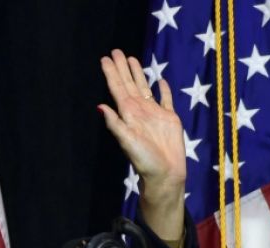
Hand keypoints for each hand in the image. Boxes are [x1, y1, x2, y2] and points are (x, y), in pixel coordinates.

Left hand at [98, 49, 185, 240]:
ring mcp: (154, 114)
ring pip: (145, 88)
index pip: (117, 89)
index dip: (111, 74)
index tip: (105, 58)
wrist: (165, 174)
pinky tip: (159, 80)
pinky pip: (166, 100)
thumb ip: (115, 124)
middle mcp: (139, 111)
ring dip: (138, 74)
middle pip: (129, 84)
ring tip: (132, 59)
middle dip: (122, 68)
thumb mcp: (127, 141)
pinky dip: (163, 89)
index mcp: (128, 114)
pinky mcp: (169, 119)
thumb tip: (100, 106)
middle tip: (116, 51)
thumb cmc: (145, 161)